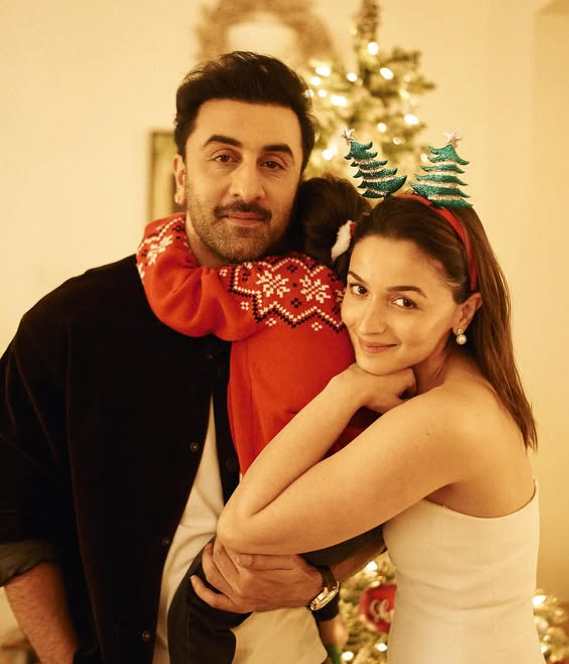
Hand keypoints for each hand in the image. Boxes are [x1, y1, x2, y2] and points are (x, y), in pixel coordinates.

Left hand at [190, 539, 320, 611]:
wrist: (309, 591)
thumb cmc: (298, 570)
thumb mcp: (287, 557)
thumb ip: (262, 555)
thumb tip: (239, 552)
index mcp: (251, 574)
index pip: (228, 548)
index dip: (227, 534)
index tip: (231, 524)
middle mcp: (242, 588)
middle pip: (219, 560)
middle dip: (218, 544)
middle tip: (223, 532)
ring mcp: (240, 598)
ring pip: (213, 577)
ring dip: (206, 561)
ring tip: (209, 547)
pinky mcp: (241, 606)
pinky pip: (215, 601)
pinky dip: (202, 592)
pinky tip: (194, 581)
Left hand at [334, 363, 415, 412]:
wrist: (351, 386)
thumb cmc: (374, 397)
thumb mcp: (394, 406)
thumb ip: (408, 405)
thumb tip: (412, 404)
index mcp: (408, 374)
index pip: (412, 391)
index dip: (404, 400)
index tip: (394, 405)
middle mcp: (399, 364)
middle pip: (402, 381)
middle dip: (397, 390)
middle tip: (386, 399)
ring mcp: (385, 360)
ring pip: (389, 375)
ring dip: (387, 383)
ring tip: (377, 393)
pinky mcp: (372, 360)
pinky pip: (377, 372)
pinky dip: (375, 378)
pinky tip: (368, 386)